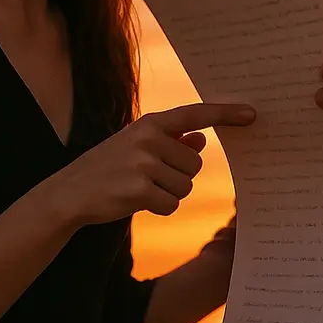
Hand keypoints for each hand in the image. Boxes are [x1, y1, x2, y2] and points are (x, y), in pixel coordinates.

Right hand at [54, 102, 255, 225]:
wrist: (70, 192)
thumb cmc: (110, 168)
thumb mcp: (137, 146)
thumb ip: (170, 142)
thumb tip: (201, 141)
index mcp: (151, 123)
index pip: (195, 114)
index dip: (225, 114)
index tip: (252, 114)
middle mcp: (149, 138)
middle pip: (195, 165)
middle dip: (179, 177)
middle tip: (149, 178)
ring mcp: (143, 162)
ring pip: (185, 187)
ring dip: (168, 194)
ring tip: (140, 188)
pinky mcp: (139, 189)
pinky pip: (171, 204)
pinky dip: (159, 208)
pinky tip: (136, 201)